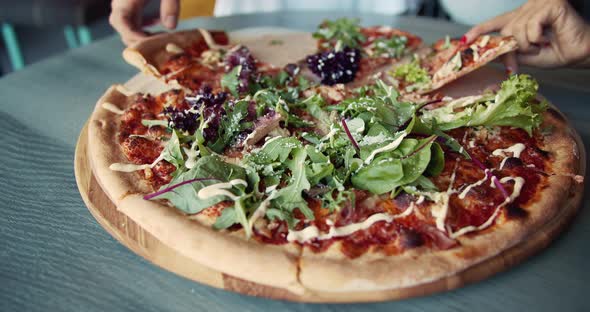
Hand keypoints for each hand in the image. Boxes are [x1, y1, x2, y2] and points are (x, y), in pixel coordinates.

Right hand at [109, 0, 179, 45]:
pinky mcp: (132, 1)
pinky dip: (143, 27)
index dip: (133, 36)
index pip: (120, 23)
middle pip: (123, 28)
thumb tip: (170, 26)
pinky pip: (133, 19)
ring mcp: (126, 2)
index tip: (151, 44)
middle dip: (140, 41)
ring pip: (128, 26)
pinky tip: (158, 26)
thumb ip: (170, 4)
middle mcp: (122, 1)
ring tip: (162, 39)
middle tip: (161, 46)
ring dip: (142, 36)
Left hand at [464, 0, 589, 70]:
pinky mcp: (549, 5)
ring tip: (542, 45)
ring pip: (516, 30)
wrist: (579, 54)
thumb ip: (507, 52)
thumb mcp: (524, 55)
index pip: (495, 23)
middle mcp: (527, 10)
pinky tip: (548, 38)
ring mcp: (538, 5)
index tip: (464, 41)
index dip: (479, 31)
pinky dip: (537, 38)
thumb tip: (488, 55)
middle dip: (511, 49)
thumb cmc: (555, 52)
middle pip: (505, 31)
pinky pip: (531, 26)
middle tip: (526, 57)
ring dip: (528, 45)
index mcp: (520, 20)